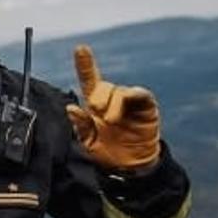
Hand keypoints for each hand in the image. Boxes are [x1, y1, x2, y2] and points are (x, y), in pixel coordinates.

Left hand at [64, 45, 161, 171]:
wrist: (130, 169)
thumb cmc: (108, 153)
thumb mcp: (89, 142)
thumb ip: (81, 125)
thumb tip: (71, 108)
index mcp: (96, 105)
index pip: (89, 80)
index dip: (85, 64)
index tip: (80, 48)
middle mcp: (112, 100)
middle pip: (103, 86)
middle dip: (98, 96)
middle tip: (97, 110)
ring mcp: (130, 103)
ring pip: (119, 91)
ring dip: (113, 104)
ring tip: (111, 121)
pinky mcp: (146, 108)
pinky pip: (140, 94)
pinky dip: (133, 96)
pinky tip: (127, 105)